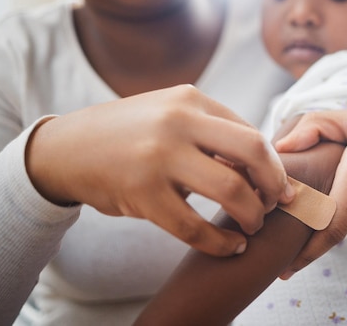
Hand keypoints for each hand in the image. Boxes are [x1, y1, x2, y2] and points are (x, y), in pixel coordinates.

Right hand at [25, 85, 294, 256]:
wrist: (67, 148)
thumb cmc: (130, 134)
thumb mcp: (170, 115)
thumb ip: (211, 131)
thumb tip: (261, 166)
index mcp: (191, 99)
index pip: (251, 133)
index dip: (274, 165)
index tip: (279, 187)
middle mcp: (178, 121)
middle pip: (253, 151)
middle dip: (275, 184)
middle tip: (276, 205)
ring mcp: (159, 156)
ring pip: (231, 189)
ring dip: (252, 215)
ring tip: (252, 226)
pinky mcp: (142, 193)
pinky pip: (195, 227)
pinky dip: (221, 243)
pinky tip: (231, 247)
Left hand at [274, 100, 346, 278]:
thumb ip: (314, 127)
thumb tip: (281, 147)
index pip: (332, 224)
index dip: (308, 251)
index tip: (284, 267)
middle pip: (329, 233)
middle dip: (300, 244)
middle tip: (268, 245)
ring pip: (338, 230)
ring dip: (313, 233)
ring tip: (283, 226)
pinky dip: (329, 223)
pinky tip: (311, 212)